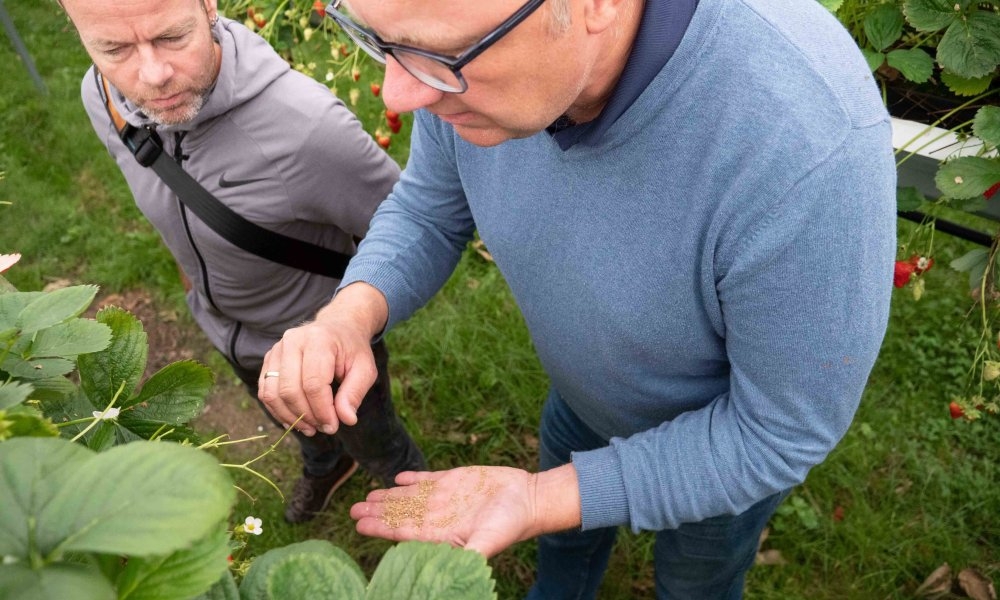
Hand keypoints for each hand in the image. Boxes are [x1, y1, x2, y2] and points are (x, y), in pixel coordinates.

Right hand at [258, 283, 387, 435]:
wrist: (338, 327)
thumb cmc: (352, 350)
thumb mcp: (365, 369)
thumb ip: (355, 393)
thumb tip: (346, 420)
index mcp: (319, 340)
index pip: (313, 384)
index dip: (322, 411)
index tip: (333, 426)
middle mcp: (293, 341)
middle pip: (290, 390)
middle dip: (306, 416)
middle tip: (322, 428)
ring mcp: (277, 349)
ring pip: (273, 393)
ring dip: (290, 417)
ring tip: (310, 427)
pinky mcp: (269, 359)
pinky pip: (265, 392)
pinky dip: (278, 411)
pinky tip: (295, 420)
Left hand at [350, 464, 581, 556]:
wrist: (529, 499)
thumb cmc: (511, 525)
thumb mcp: (488, 543)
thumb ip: (467, 557)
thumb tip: (452, 572)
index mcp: (443, 534)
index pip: (404, 533)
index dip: (381, 529)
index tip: (360, 526)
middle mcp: (440, 516)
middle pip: (401, 514)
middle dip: (377, 513)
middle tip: (353, 510)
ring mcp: (446, 497)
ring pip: (409, 497)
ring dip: (388, 496)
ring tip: (367, 497)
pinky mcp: (455, 480)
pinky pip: (427, 479)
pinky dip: (411, 478)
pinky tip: (396, 478)